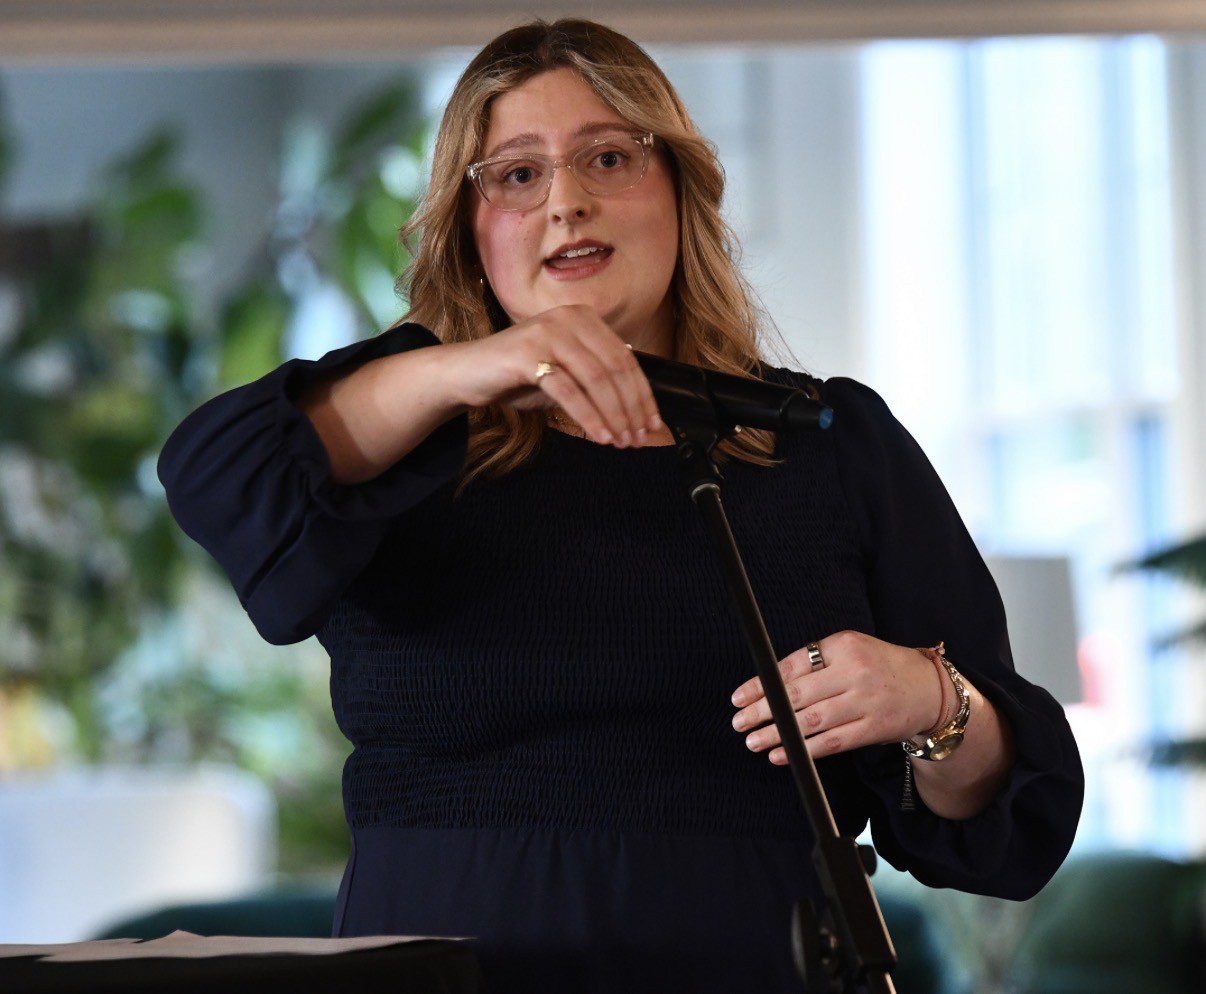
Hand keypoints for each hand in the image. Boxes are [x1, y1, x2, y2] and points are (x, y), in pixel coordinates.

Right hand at [442, 303, 662, 447]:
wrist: (468, 372)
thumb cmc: (519, 375)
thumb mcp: (565, 373)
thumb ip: (596, 380)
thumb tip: (637, 408)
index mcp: (583, 318)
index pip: (626, 358)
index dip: (643, 394)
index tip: (652, 423)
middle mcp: (568, 318)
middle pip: (615, 369)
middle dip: (631, 409)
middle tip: (637, 439)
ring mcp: (548, 333)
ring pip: (596, 380)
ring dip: (613, 416)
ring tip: (621, 442)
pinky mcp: (528, 353)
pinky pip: (568, 390)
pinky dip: (589, 417)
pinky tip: (599, 436)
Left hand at [729, 630, 943, 763]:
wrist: (930, 689)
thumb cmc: (879, 667)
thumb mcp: (851, 650)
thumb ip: (815, 662)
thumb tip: (767, 683)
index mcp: (843, 645)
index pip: (791, 666)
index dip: (761, 684)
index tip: (738, 698)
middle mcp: (854, 671)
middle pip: (797, 695)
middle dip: (761, 710)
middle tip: (738, 722)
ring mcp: (865, 701)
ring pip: (811, 721)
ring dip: (777, 734)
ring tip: (753, 741)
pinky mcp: (874, 728)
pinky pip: (832, 742)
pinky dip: (803, 751)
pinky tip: (782, 754)